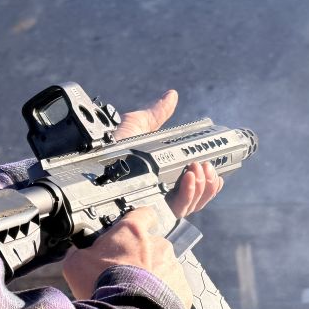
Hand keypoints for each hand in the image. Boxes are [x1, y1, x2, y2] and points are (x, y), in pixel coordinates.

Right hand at [63, 206, 191, 308]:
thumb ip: (77, 253)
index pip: (142, 213)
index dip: (137, 221)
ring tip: (134, 296)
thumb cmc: (102, 285)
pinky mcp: (183, 291)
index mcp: (133, 232)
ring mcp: (174, 267)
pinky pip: (173, 291)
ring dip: (152, 279)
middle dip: (140, 258)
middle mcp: (159, 244)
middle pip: (151, 246)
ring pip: (164, 269)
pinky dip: (163, 298)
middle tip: (123, 276)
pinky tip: (147, 307)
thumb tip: (75, 254)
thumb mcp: (76, 264)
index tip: (132, 231)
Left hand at [115, 90, 222, 218]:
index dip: (208, 180)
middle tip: (207, 165)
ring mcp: (157, 206)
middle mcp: (161, 196)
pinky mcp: (151, 213)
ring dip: (201, 187)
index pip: (194, 186)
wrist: (92, 164)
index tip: (215, 167)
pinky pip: (176, 211)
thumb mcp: (138, 127)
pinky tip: (189, 179)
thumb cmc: (110, 150)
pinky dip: (188, 195)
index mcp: (163, 181)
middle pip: (196, 199)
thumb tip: (171, 95)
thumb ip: (157, 114)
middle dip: (208, 183)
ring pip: (191, 206)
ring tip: (198, 168)